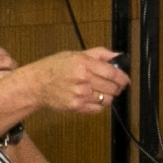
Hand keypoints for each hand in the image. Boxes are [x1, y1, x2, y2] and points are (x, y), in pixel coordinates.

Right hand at [13, 48, 129, 117]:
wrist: (36, 84)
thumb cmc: (55, 67)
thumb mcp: (76, 54)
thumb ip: (99, 54)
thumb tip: (118, 56)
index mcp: (83, 64)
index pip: (113, 73)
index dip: (123, 78)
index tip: (125, 80)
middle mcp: (82, 80)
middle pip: (112, 88)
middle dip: (117, 88)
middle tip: (113, 86)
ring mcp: (79, 95)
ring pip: (107, 100)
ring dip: (107, 96)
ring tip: (99, 91)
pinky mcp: (76, 107)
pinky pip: (97, 109)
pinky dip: (98, 104)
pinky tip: (91, 98)